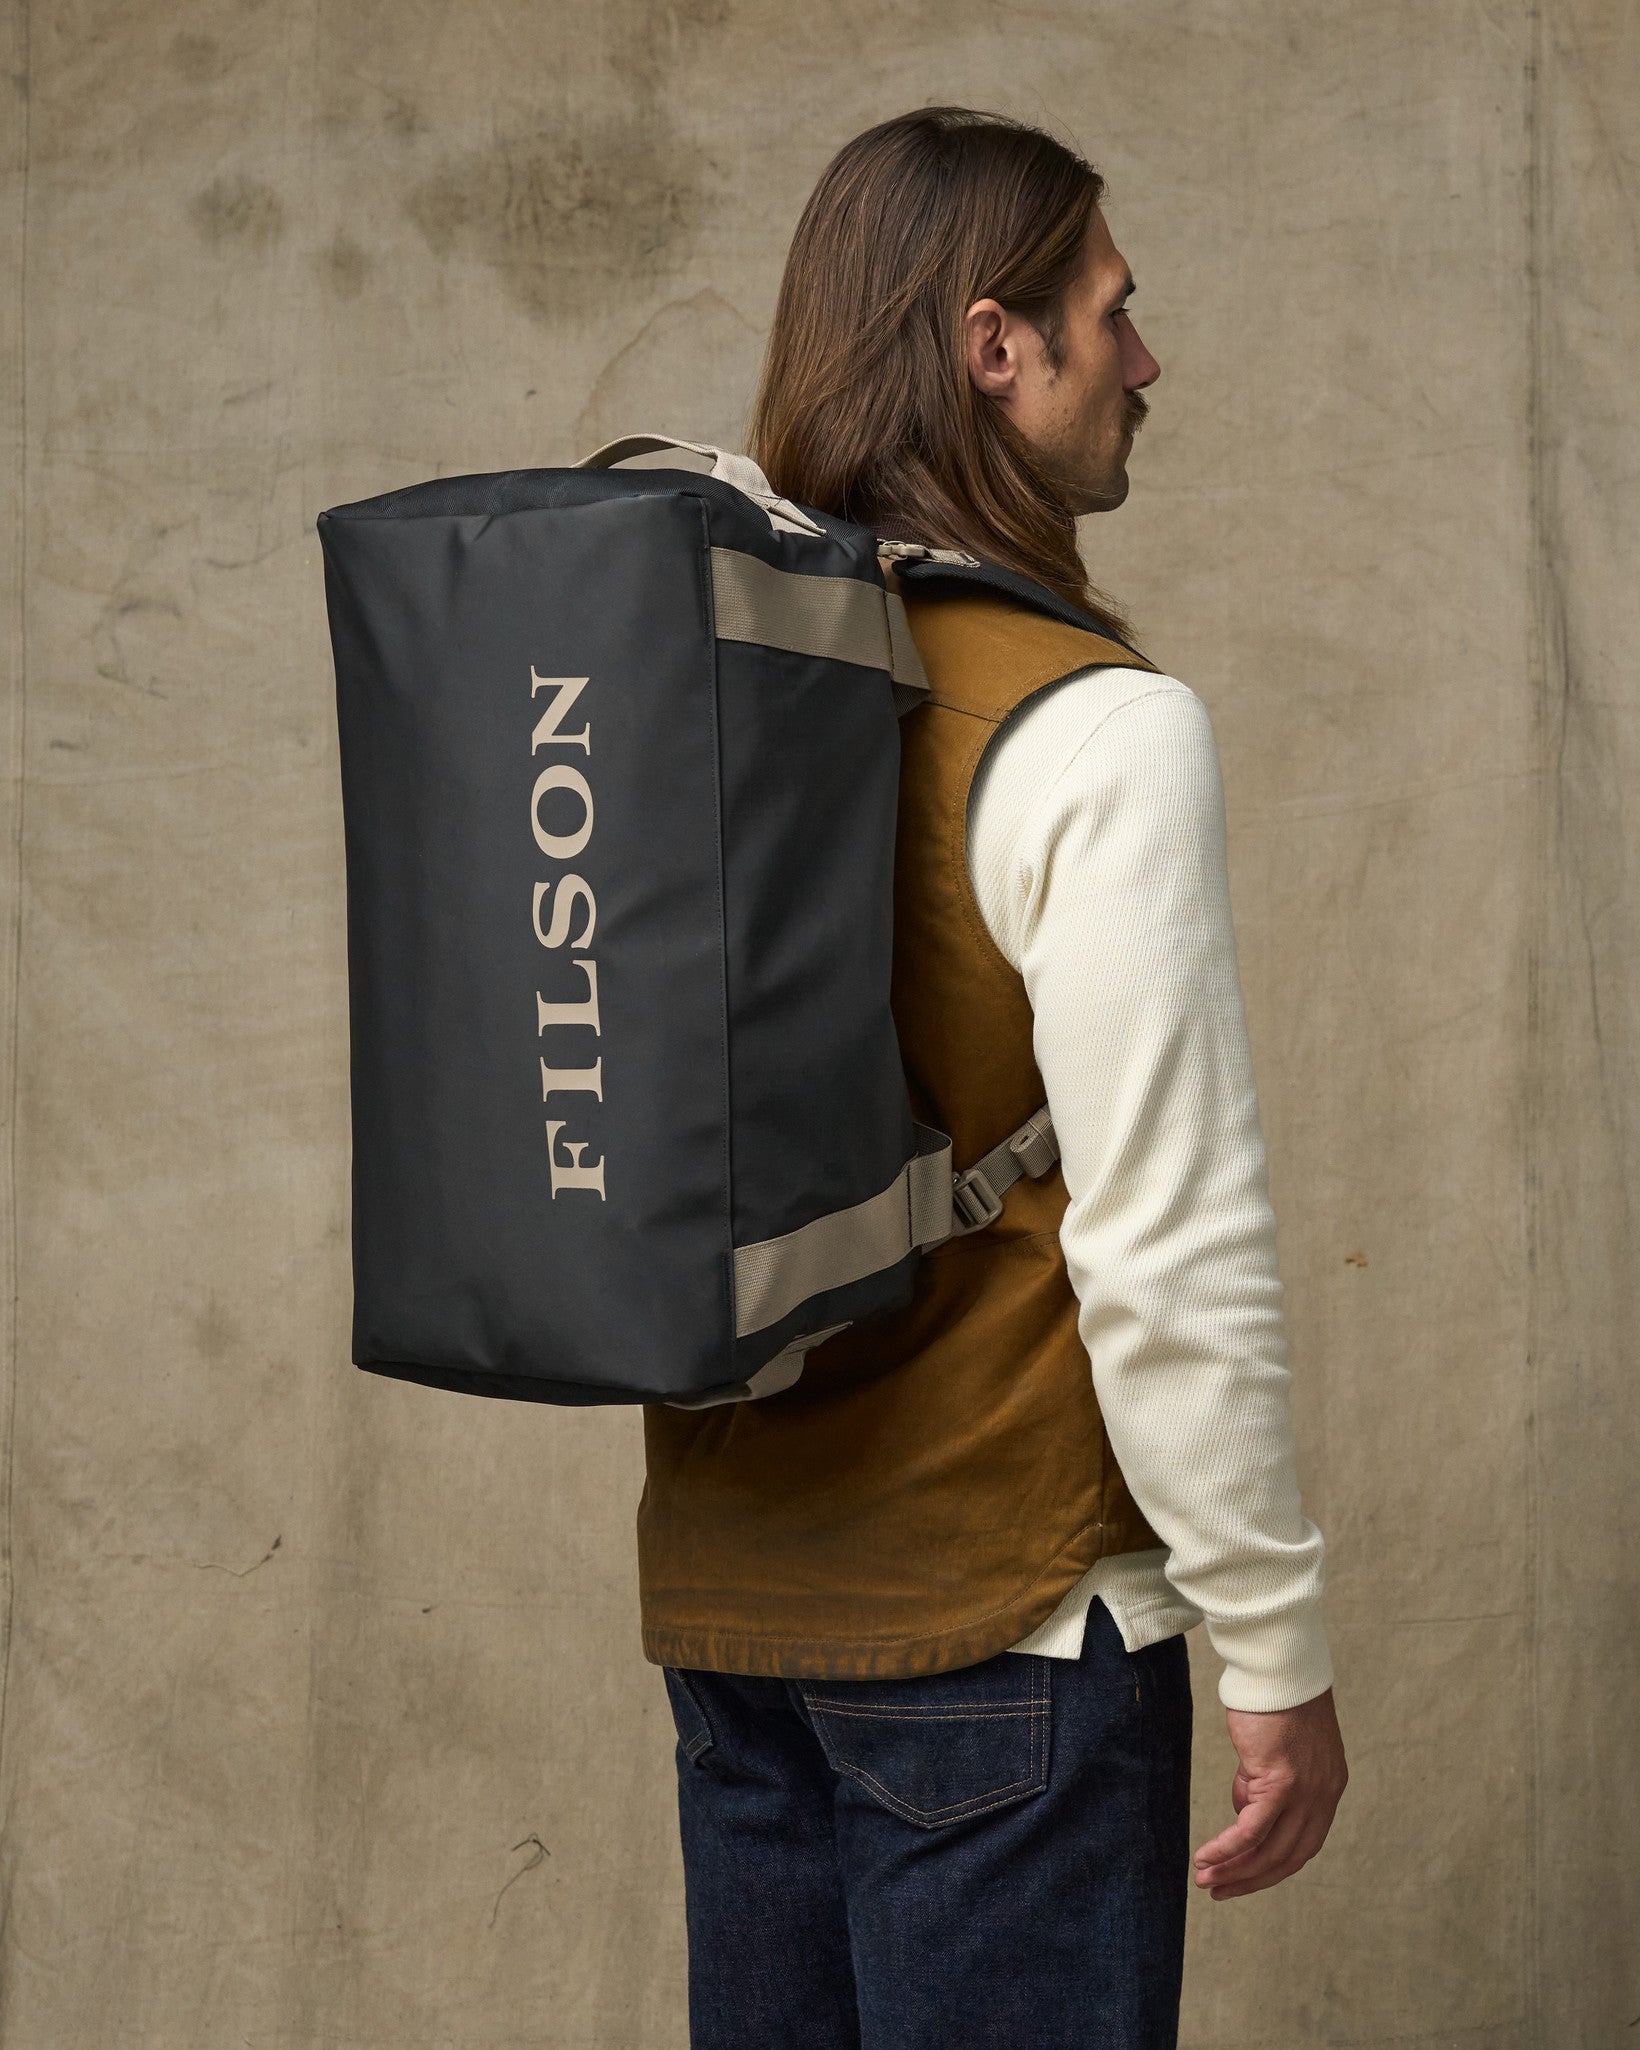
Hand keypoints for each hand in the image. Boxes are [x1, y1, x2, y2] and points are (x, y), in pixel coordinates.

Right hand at [1192, 1686, 1346, 1899]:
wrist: (1280, 1667)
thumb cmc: (1274, 1699)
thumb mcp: (1274, 1750)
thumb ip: (1262, 1782)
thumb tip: (1242, 1811)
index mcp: (1327, 1789)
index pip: (1303, 1844)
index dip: (1272, 1866)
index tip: (1244, 1877)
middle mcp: (1324, 1796)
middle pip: (1289, 1856)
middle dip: (1251, 1879)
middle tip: (1219, 1890)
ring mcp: (1306, 1792)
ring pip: (1270, 1849)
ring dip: (1236, 1870)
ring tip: (1206, 1880)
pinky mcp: (1281, 1782)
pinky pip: (1252, 1829)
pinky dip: (1228, 1849)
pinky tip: (1206, 1858)